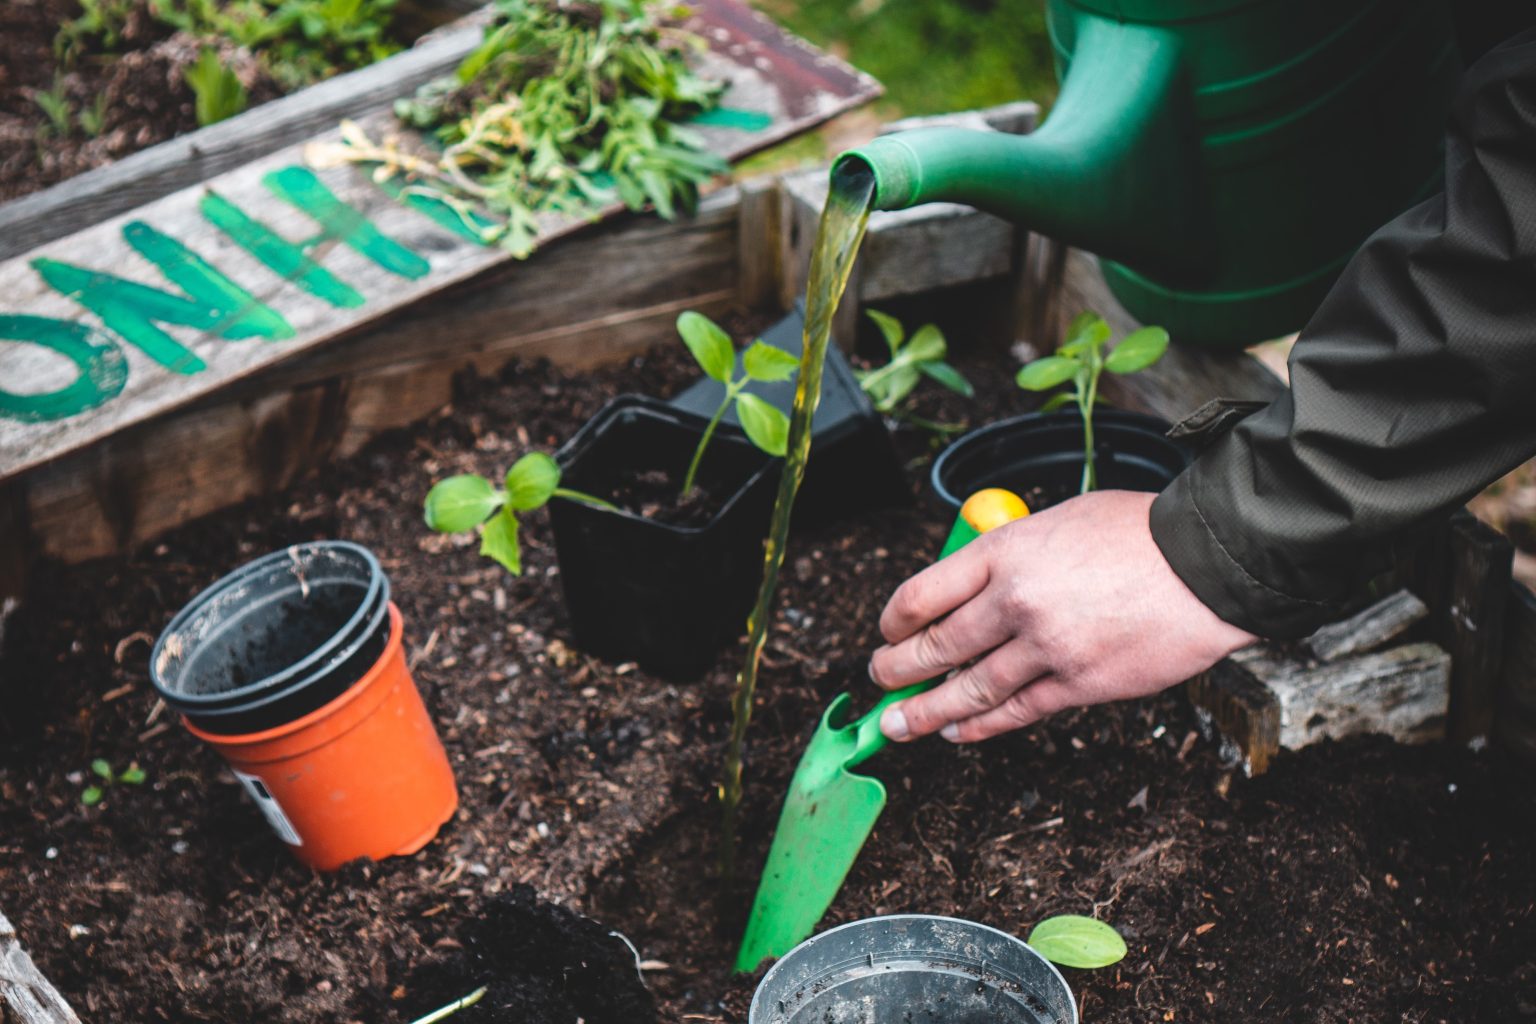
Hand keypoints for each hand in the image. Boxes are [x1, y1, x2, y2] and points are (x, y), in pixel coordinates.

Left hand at [870, 489, 1255, 742]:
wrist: (1208, 564)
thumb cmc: (1138, 533)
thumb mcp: (1057, 520)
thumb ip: (1011, 553)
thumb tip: (974, 585)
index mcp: (1005, 552)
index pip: (922, 593)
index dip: (893, 621)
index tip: (886, 632)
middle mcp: (1015, 601)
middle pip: (936, 646)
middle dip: (896, 670)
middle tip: (878, 680)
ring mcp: (1046, 647)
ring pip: (968, 690)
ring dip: (925, 712)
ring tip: (898, 724)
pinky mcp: (1079, 684)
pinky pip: (1016, 712)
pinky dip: (980, 726)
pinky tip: (957, 731)